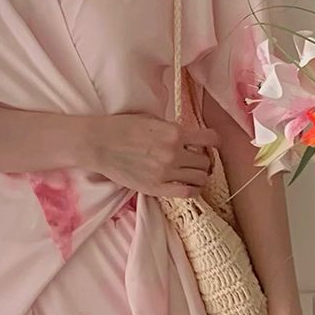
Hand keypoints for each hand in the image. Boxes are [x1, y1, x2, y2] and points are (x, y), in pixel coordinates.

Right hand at [85, 113, 220, 198]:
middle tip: (197, 160)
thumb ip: (174, 129)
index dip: (214, 141)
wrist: (99, 144)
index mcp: (174, 132)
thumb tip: (192, 137)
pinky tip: (189, 186)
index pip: (211, 139)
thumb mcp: (153, 120)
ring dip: (200, 176)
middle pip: (206, 162)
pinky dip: (193, 190)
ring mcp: (165, 173)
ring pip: (200, 179)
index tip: (211, 143)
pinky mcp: (156, 188)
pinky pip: (187, 194)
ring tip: (192, 173)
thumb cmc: (123, 128)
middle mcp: (173, 153)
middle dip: (205, 160)